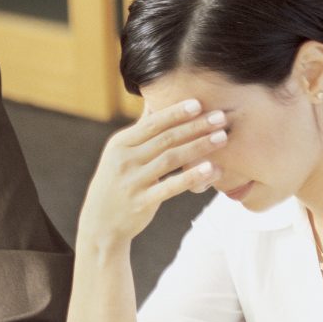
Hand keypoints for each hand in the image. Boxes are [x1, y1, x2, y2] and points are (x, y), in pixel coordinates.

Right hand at [78, 98, 226, 249]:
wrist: (100, 222)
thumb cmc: (117, 182)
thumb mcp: (120, 153)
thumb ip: (140, 129)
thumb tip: (152, 100)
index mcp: (120, 143)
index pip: (153, 123)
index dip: (177, 112)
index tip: (199, 103)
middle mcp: (125, 160)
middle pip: (166, 138)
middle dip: (195, 126)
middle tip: (220, 117)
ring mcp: (133, 181)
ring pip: (171, 159)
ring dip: (199, 146)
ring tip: (222, 138)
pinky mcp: (142, 202)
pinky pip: (170, 187)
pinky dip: (191, 177)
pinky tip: (210, 169)